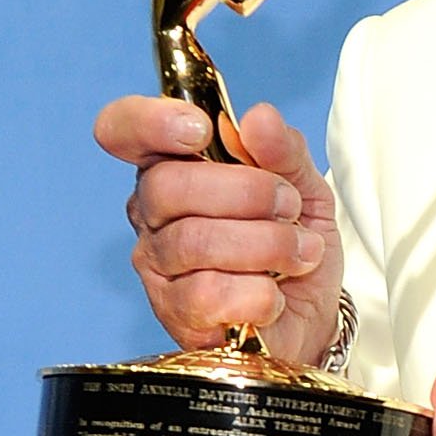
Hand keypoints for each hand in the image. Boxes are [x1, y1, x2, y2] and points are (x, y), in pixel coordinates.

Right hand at [94, 94, 343, 371]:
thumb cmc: (294, 245)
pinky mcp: (175, 316)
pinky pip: (209, 296)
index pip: (123, 130)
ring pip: (194, 241)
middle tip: (289, 206)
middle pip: (166, 186)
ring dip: (266, 244)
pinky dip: (259, 294)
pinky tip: (275, 296)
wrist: (311, 318)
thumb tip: (259, 118)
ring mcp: (158, 268)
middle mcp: (151, 215)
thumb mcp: (304, 187)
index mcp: (173, 167)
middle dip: (246, 192)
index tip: (201, 128)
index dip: (150, 122)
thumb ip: (284, 150)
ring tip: (301, 252)